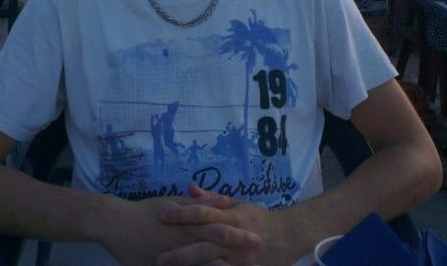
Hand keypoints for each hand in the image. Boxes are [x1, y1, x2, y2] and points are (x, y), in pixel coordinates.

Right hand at [101, 193, 260, 265]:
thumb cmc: (148, 211)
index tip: (258, 238)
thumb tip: (226, 200)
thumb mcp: (174, 203)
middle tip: (259, 259)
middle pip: (216, 249)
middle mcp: (184, 240)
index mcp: (188, 222)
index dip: (239, 235)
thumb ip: (200, 203)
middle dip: (238, 255)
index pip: (220, 228)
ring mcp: (174, 258)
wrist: (117, 224)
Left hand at [156, 185, 303, 265]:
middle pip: (204, 243)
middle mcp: (234, 238)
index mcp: (231, 217)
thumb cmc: (258, 218)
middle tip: (158, 256)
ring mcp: (240, 259)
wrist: (288, 236)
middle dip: (180, 251)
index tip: (161, 215)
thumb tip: (189, 187)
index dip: (181, 214)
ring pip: (212, 264)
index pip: (202, 213)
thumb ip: (211, 198)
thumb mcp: (237, 204)